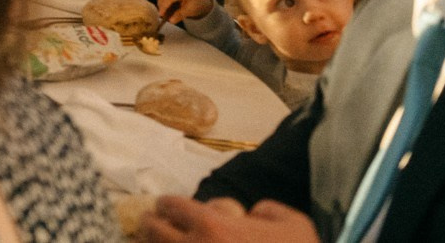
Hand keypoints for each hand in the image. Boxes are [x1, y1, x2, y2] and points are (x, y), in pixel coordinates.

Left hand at [141, 196, 320, 242]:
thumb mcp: (294, 224)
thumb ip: (267, 210)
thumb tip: (251, 213)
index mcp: (214, 226)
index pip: (171, 206)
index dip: (168, 205)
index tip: (167, 207)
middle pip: (152, 231)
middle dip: (150, 224)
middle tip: (152, 223)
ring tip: (156, 242)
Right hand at [157, 0, 214, 23]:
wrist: (201, 2)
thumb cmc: (197, 4)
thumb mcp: (190, 10)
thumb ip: (180, 15)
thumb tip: (171, 20)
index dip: (163, 7)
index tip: (160, 15)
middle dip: (161, 7)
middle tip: (163, 17)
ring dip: (162, 7)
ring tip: (165, 16)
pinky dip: (164, 6)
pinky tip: (167, 13)